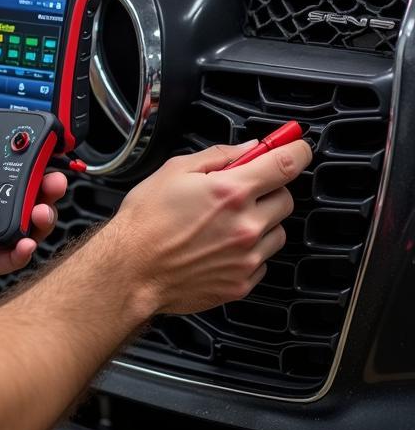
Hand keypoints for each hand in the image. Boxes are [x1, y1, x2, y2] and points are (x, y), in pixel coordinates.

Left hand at [0, 112, 67, 316]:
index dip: (20, 162)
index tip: (40, 152)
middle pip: (14, 198)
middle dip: (39, 189)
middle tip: (53, 181)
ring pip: (16, 228)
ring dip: (35, 218)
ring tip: (42, 210)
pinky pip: (3, 259)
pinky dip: (19, 251)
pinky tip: (26, 241)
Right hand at [104, 137, 312, 314]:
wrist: (131, 268)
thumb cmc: (146, 220)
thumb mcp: (174, 170)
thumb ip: (217, 156)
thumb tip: (247, 149)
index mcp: (230, 192)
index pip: (285, 164)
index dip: (296, 150)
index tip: (297, 147)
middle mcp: (245, 226)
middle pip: (286, 199)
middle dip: (269, 189)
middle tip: (242, 189)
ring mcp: (247, 258)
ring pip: (277, 232)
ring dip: (261, 221)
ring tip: (225, 221)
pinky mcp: (242, 283)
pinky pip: (263, 260)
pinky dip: (250, 250)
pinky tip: (220, 245)